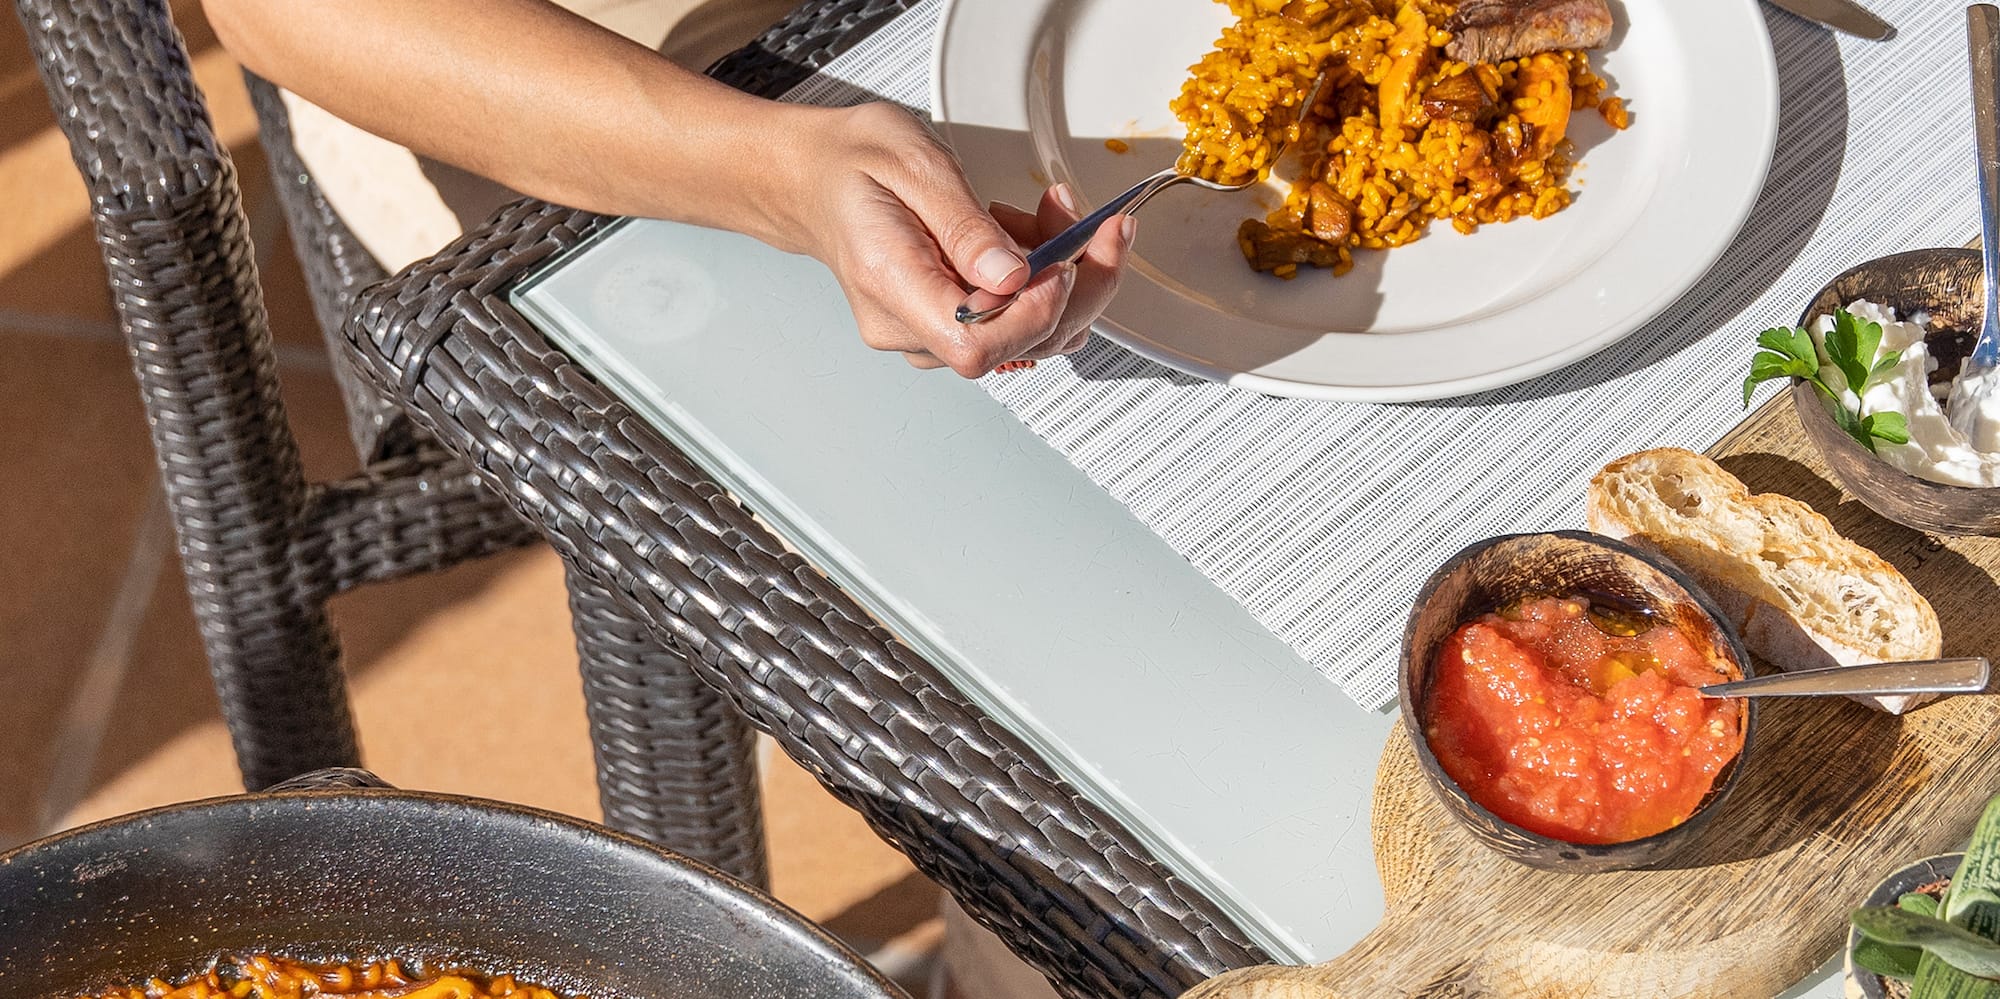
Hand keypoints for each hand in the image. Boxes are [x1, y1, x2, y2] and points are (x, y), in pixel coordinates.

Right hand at [768, 102, 1132, 376]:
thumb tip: (1013, 277)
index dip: (1033, 313)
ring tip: (1052, 215)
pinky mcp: (946, 328)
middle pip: (1013, 346)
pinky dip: (1043, 283)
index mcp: (890, 284)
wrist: (816, 179)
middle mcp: (907, 326)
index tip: (1063, 261)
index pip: (974, 344)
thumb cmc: (855, 164)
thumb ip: (965, 227)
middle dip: (1075, 285)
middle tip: (1097, 225)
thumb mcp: (914, 165)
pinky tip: (1034, 238)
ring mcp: (926, 334)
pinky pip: (1013, 325)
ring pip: (1026, 338)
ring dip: (1064, 280)